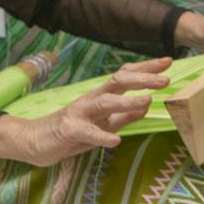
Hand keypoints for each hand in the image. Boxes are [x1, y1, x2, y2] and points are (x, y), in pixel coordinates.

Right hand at [0, 58, 166, 166]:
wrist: (35, 141)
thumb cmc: (71, 133)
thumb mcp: (102, 123)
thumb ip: (124, 116)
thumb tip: (146, 105)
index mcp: (101, 97)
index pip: (126, 76)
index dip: (147, 69)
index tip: (169, 62)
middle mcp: (92, 100)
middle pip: (118, 82)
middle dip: (142, 80)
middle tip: (165, 80)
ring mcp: (79, 113)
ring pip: (104, 102)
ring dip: (127, 102)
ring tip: (147, 101)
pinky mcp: (68, 130)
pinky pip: (87, 132)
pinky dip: (101, 135)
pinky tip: (115, 141)